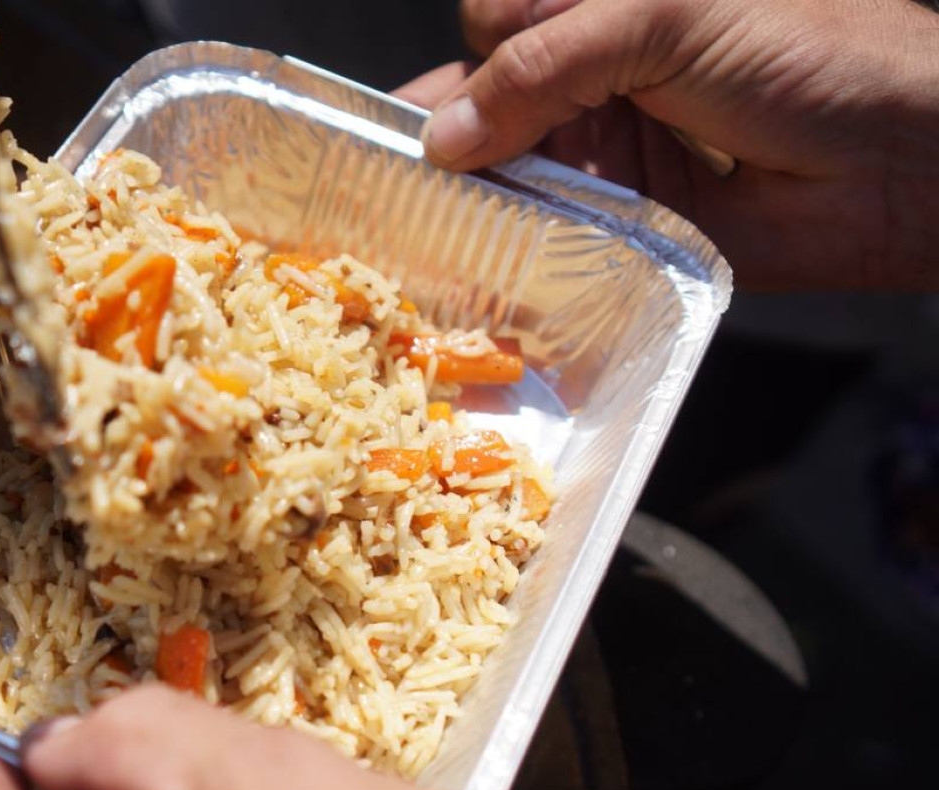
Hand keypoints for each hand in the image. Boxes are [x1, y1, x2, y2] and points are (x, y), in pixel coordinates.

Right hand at [395, 0, 938, 291]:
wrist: (899, 160)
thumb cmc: (804, 54)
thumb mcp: (663, 18)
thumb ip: (545, 66)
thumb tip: (443, 136)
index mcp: (600, 8)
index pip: (493, 20)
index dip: (464, 57)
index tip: (414, 111)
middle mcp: (593, 78)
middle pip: (483, 100)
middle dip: (445, 135)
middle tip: (401, 181)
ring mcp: (602, 154)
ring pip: (504, 172)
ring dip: (467, 199)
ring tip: (419, 229)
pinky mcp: (615, 227)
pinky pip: (544, 237)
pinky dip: (509, 251)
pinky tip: (473, 264)